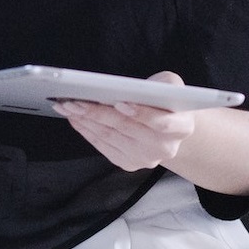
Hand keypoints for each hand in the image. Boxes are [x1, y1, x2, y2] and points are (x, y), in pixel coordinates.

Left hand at [54, 70, 195, 171]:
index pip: (160, 122)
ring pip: (110, 138)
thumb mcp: (171, 85)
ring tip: (67, 106)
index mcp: (182, 126)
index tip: (119, 102)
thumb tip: (129, 89)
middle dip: (97, 113)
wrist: (169, 126)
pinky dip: (87, 131)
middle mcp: (165, 147)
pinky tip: (75, 118)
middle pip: (126, 129)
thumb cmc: (167, 100)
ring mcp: (146, 159)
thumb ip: (159, 85)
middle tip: (74, 100)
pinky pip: (103, 147)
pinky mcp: (129, 164)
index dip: (140, 113)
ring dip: (85, 121)